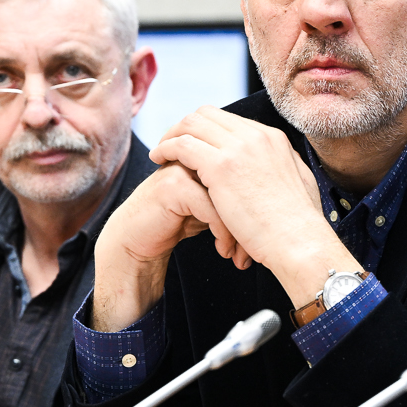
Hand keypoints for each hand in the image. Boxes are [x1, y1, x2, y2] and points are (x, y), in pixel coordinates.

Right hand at [90, 162, 250, 330]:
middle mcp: (197, 154)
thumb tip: (269, 204)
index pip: (246, 171)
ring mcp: (183, 167)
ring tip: (241, 254)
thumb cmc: (175, 222)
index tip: (265, 233)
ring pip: (230, 195)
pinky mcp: (173, 186)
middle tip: (257, 248)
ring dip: (240, 230)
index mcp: (209, 152)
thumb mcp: (211, 205)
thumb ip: (233, 193)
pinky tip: (223, 250)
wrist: (136, 240)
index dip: (259, 203)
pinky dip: (224, 233)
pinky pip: (212, 209)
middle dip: (253, 217)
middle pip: (241, 181)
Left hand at [148, 109, 351, 310]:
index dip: (206, 130)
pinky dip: (166, 148)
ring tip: (160, 152)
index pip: (229, 120)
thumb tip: (273, 167)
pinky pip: (183, 145)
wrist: (300, 243)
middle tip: (171, 144)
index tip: (193, 145)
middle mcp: (255, 136)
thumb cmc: (299, 227)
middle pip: (208, 114)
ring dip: (172, 135)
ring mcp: (238, 148)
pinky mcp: (221, 166)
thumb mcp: (299, 184)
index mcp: (273, 139)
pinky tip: (158, 160)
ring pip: (192, 124)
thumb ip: (284, 168)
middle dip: (185, 127)